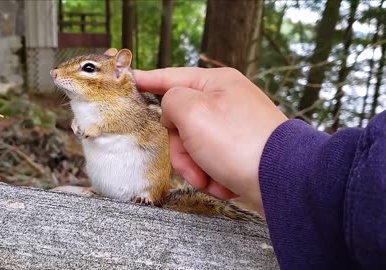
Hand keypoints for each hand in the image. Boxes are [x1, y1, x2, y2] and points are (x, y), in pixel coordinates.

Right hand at [134, 67, 286, 212]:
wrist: (281, 180)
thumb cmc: (237, 141)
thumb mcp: (192, 111)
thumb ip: (170, 100)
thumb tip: (172, 112)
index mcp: (216, 83)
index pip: (172, 77)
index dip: (149, 81)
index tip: (131, 80)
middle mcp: (225, 102)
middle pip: (180, 121)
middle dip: (180, 148)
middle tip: (190, 161)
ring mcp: (233, 128)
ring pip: (192, 146)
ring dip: (195, 167)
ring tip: (210, 178)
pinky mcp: (239, 151)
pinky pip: (210, 162)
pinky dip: (212, 176)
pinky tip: (225, 183)